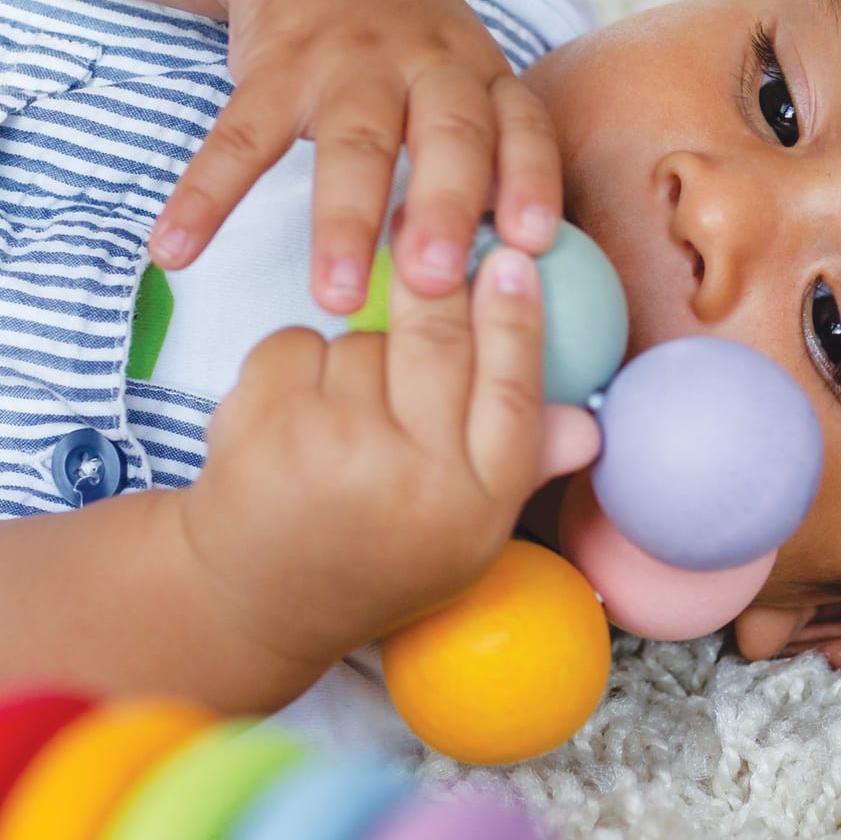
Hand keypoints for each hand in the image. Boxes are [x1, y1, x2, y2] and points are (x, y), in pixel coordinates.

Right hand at [149, 0, 561, 312]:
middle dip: (445, 208)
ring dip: (343, 221)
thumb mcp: (463, 81)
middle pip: (447, 134)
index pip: (521, 126)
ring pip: (353, 143)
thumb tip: (500, 280)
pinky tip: (173, 251)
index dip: (531, 180)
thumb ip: (484, 165)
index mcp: (480, 75)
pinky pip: (239, 138)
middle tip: (435, 283)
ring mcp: (348, 62)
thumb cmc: (409, 47)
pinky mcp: (274, 69)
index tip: (532, 243)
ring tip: (332, 296)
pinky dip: (204, 196)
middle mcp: (425, 63)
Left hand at [174, 246, 596, 678]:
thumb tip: (587, 425)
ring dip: (358, 354)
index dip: (515, 319)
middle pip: (441, 340)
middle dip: (439, 280)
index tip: (513, 260)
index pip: (511, 392)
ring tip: (342, 416)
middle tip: (431, 236)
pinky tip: (293, 414)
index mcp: (474, 506)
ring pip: (364, 340)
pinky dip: (297, 362)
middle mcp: (412, 477)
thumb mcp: (460, 535)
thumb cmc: (371, 559)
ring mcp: (336, 446)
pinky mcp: (267, 423)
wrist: (253, 603)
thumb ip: (518, 468)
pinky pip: (299, 341)